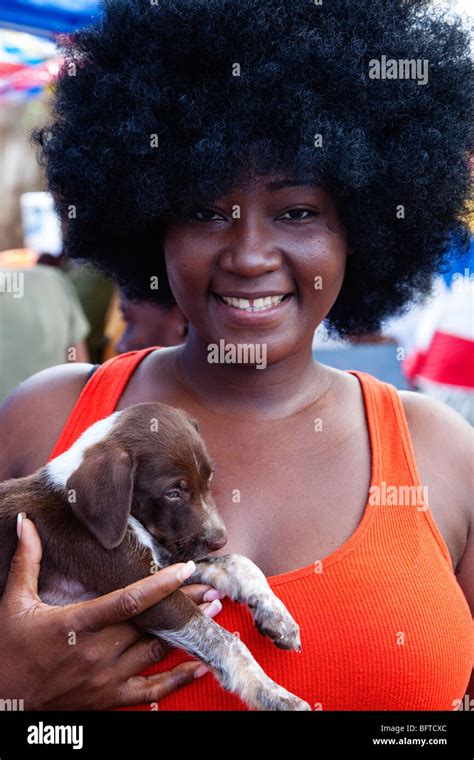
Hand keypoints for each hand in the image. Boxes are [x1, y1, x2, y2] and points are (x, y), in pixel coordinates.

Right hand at [0, 515, 224, 709]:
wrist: (2, 702)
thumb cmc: (9, 650)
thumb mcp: (14, 602)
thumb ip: (27, 561)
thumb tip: (27, 522)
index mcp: (77, 624)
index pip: (128, 600)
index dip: (161, 584)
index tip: (188, 568)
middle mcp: (97, 652)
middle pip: (151, 623)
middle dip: (185, 604)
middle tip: (214, 586)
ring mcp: (106, 679)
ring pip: (156, 652)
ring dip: (186, 632)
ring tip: (214, 611)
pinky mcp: (110, 699)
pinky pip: (152, 692)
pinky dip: (179, 679)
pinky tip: (200, 666)